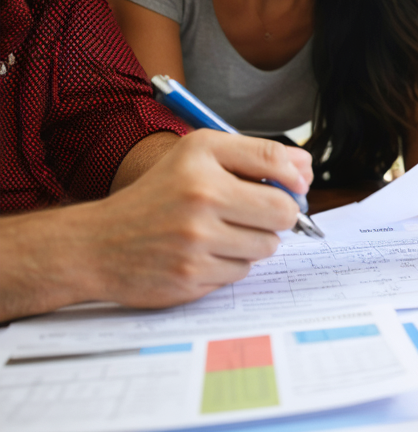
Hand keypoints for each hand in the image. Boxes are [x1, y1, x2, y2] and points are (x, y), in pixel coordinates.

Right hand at [0, 130, 311, 318]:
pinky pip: (242, 271)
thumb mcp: (197, 156)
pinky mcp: (192, 276)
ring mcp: (195, 240)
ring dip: (255, 241)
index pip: (275, 162)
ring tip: (225, 232)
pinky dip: (232, 264)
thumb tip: (305, 168)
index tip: (295, 185)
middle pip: (283, 211)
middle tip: (262, 214)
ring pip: (267, 246)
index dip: (295, 177)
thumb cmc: (157, 196)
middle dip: (281, 215)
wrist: (98, 244)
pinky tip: (206, 254)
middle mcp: (199, 196)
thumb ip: (254, 155)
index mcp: (201, 158)